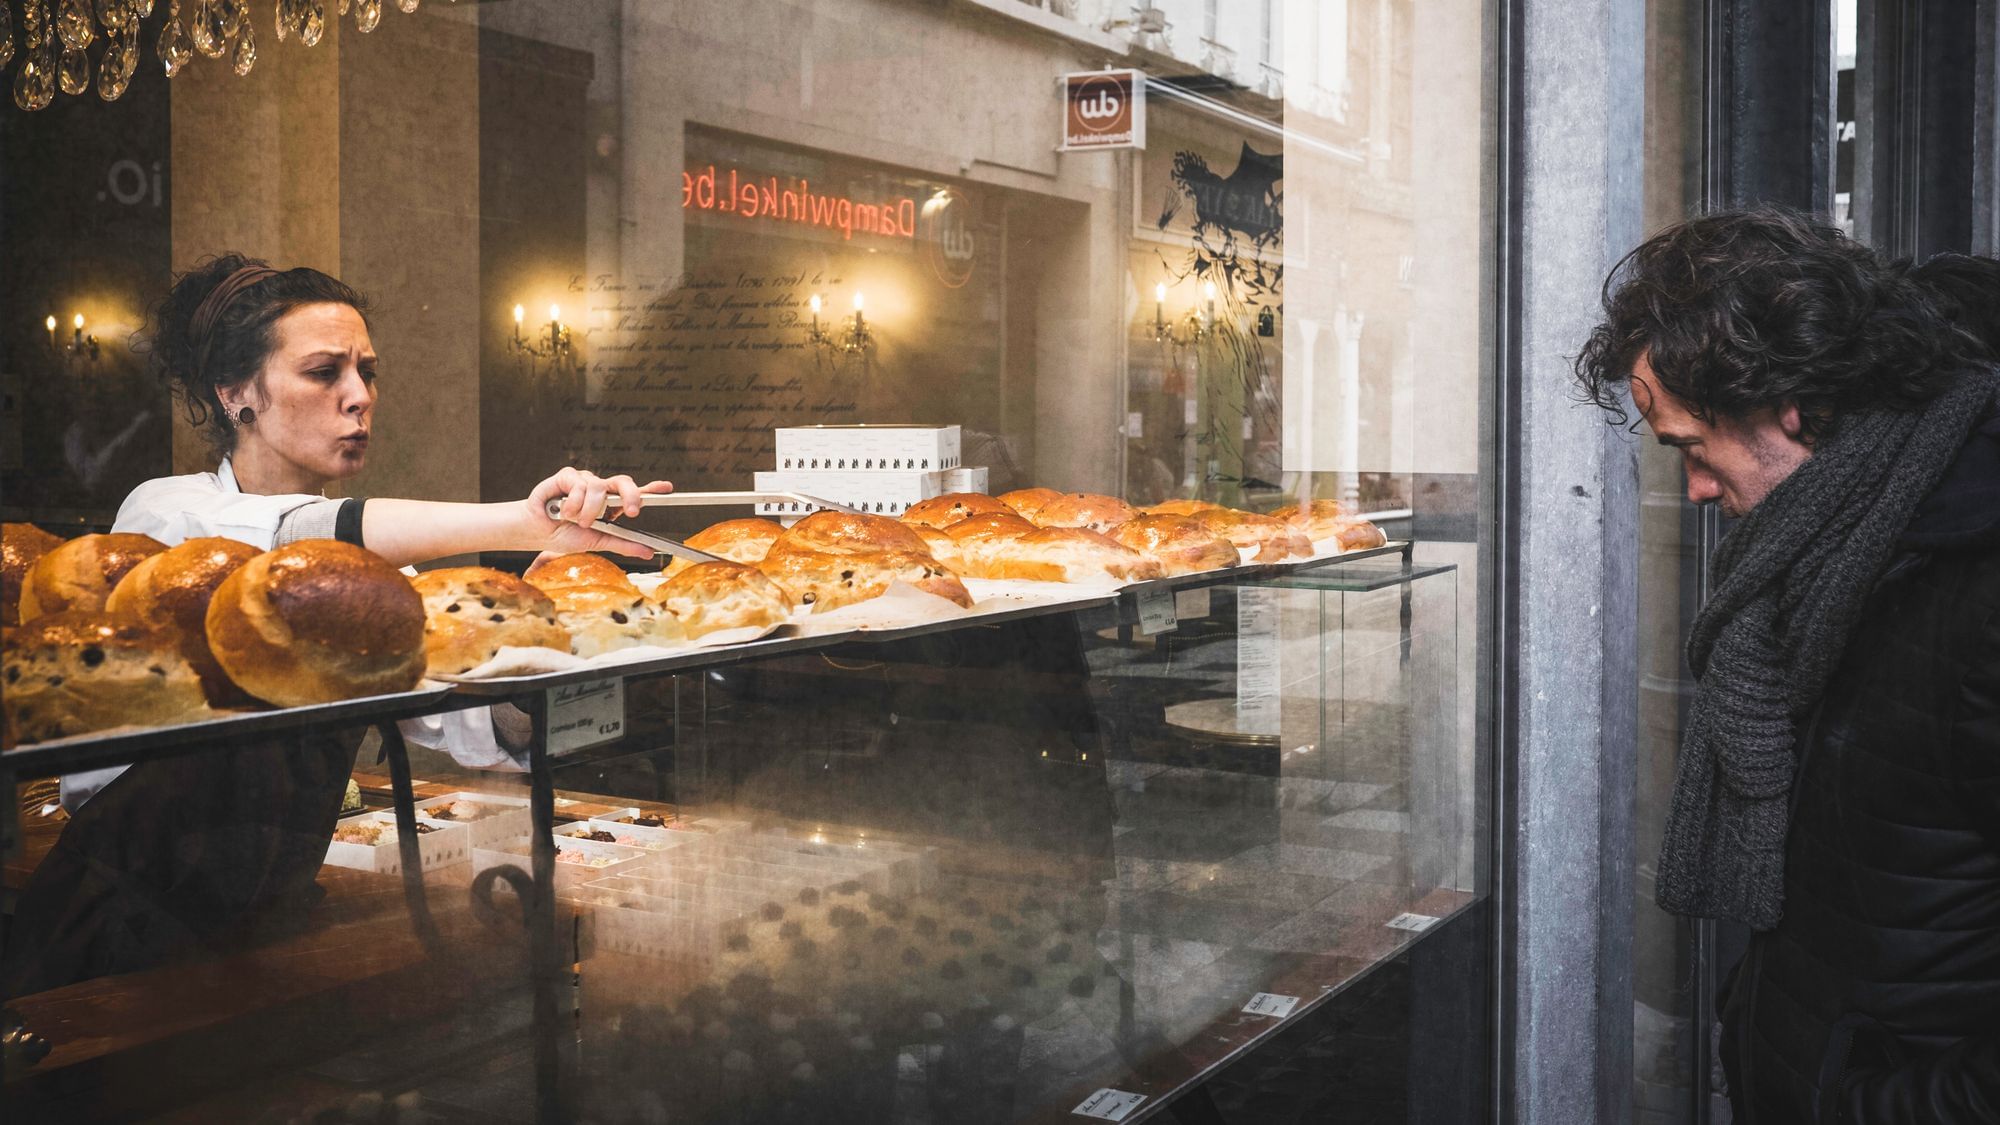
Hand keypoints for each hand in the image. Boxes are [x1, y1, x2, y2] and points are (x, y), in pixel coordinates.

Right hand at [524, 467, 672, 559]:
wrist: (536, 532)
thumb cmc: (564, 535)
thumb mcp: (597, 542)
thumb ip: (622, 544)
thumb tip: (648, 552)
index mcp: (610, 505)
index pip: (633, 493)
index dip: (651, 489)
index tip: (667, 488)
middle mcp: (600, 490)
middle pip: (623, 482)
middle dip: (631, 495)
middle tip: (632, 512)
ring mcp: (584, 481)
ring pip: (598, 489)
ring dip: (588, 510)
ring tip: (576, 521)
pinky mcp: (567, 476)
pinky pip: (580, 485)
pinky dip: (573, 503)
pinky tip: (563, 511)